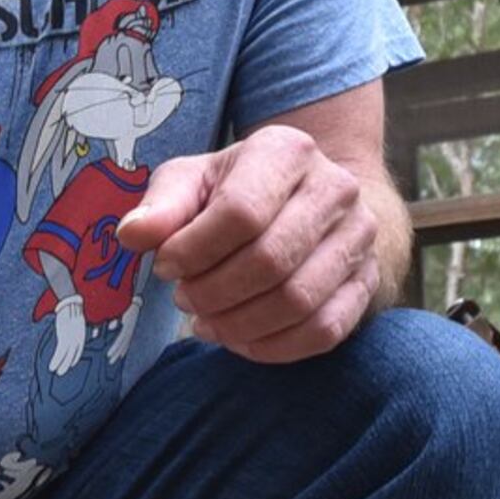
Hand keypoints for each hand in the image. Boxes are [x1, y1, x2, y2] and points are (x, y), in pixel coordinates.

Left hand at [111, 122, 380, 363]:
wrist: (313, 201)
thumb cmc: (240, 191)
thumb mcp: (194, 181)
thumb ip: (162, 206)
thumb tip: (131, 236)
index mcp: (286, 150)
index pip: (241, 211)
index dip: (195, 251)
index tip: (167, 267)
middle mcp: (335, 188)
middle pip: (271, 260)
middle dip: (214, 292)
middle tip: (186, 300)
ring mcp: (359, 237)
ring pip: (298, 300)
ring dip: (239, 324)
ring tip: (207, 321)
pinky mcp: (368, 281)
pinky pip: (323, 330)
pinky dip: (274, 347)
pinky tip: (241, 340)